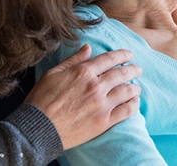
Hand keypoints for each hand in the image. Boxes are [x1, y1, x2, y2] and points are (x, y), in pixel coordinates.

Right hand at [25, 44, 141, 148]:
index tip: (129, 54)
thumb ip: (73, 60)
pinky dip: (134, 104)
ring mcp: (101, 104)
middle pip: (122, 73)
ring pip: (127, 91)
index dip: (123, 55)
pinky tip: (135, 102)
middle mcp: (95, 86)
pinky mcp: (104, 121)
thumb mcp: (53, 74)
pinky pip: (126, 111)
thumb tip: (88, 48)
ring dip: (135, 87)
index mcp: (83, 72)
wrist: (38, 128)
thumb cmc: (42, 100)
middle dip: (133, 69)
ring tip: (137, 87)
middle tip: (138, 69)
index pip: (110, 59)